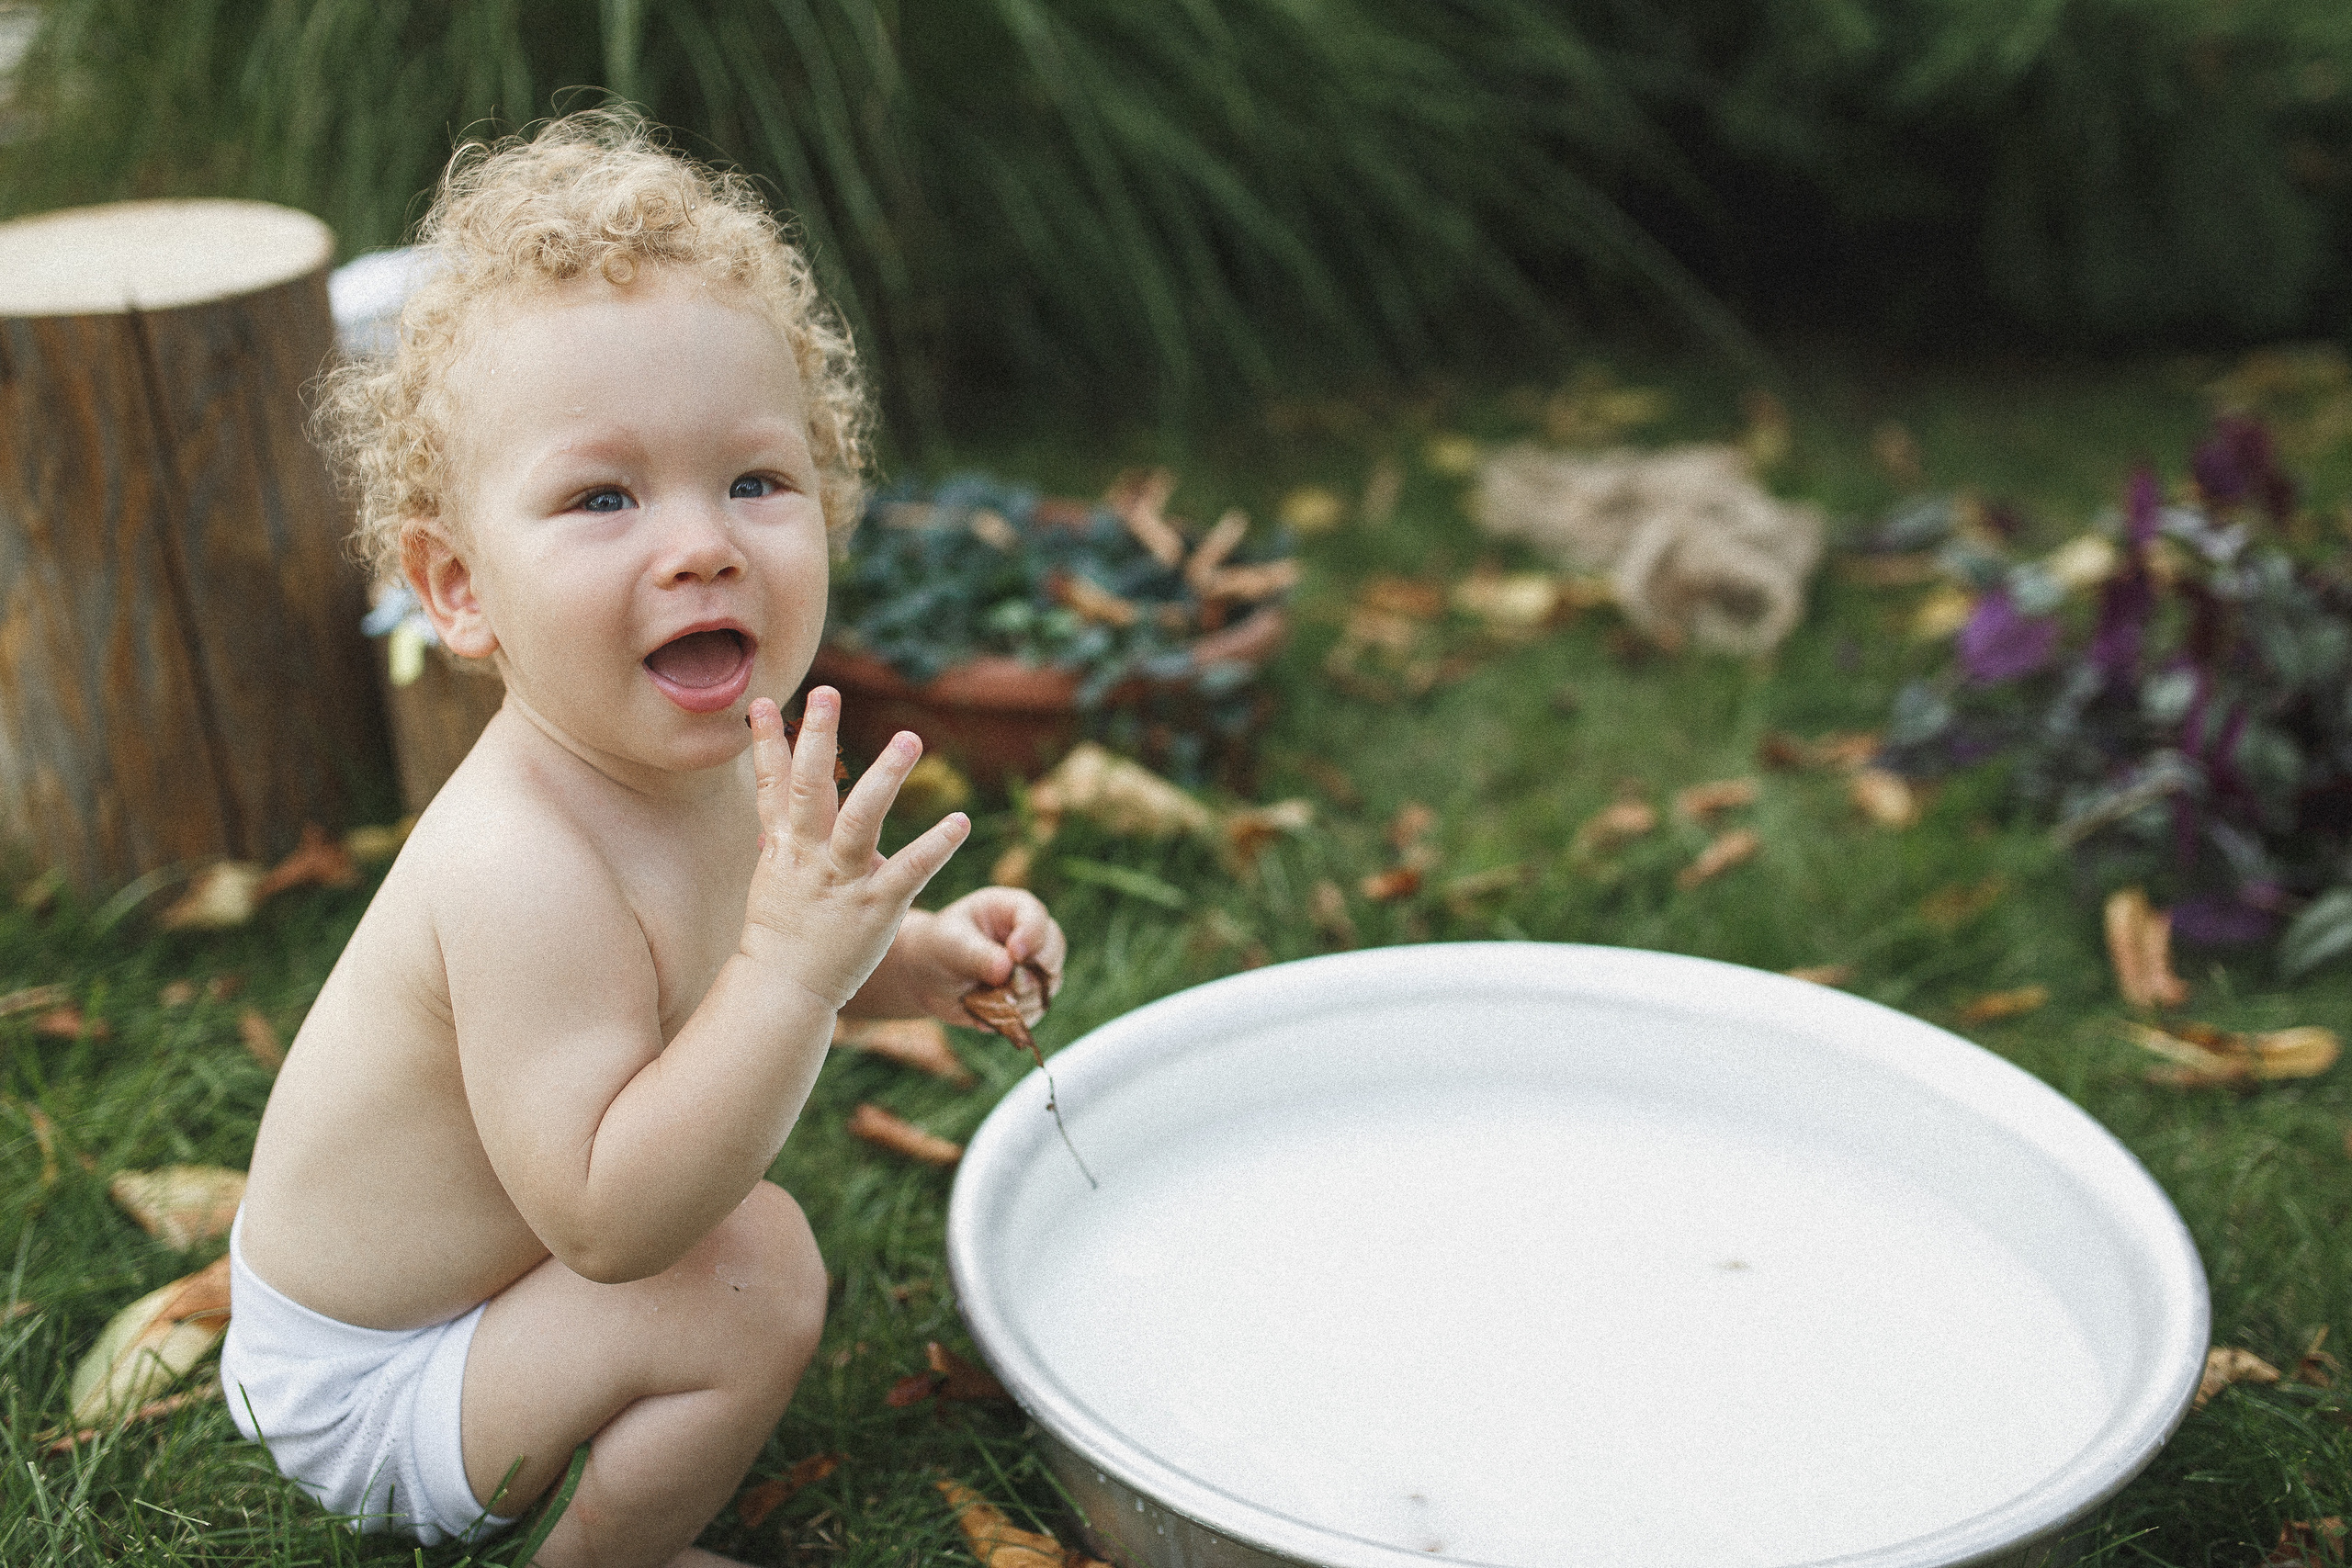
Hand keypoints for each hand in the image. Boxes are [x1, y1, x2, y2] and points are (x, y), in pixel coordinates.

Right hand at [742, 690, 967, 1008]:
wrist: (784, 990)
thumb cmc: (782, 935)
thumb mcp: (773, 878)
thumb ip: (780, 840)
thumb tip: (772, 812)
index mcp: (784, 847)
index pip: (772, 786)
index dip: (766, 743)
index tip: (763, 702)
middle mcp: (809, 857)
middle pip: (809, 788)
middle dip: (815, 738)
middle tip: (827, 692)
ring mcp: (843, 881)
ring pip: (861, 820)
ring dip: (885, 778)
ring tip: (909, 739)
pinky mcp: (877, 907)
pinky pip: (910, 870)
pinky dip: (936, 845)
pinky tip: (960, 820)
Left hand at [898, 888, 1068, 1022]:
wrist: (929, 977)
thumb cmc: (939, 946)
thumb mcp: (951, 944)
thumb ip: (977, 954)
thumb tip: (1007, 970)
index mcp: (1012, 910)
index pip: (1036, 917)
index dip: (1032, 936)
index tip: (1015, 954)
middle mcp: (1029, 937)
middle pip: (1054, 951)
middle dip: (1034, 972)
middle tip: (1010, 985)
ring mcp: (1032, 968)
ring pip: (1047, 986)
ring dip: (1019, 1000)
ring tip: (986, 1001)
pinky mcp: (1028, 996)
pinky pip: (1035, 1011)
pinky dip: (1014, 1018)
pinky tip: (986, 1016)